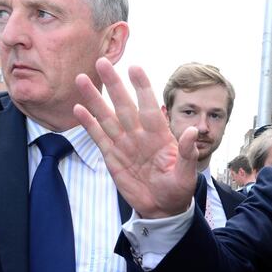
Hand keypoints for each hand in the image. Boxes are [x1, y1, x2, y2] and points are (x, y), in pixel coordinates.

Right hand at [73, 58, 198, 217]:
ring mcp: (124, 144)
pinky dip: (89, 124)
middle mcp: (140, 134)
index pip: (149, 107)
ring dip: (95, 99)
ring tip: (82, 79)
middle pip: (124, 105)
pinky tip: (78, 108)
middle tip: (102, 62)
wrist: (162, 209)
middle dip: (114, 85)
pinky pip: (99, 137)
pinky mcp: (112, 156)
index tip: (135, 68)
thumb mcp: (186, 174)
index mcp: (159, 136)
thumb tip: (192, 131)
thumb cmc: (178, 190)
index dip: (142, 88)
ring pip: (107, 117)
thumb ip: (187, 153)